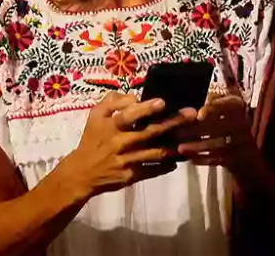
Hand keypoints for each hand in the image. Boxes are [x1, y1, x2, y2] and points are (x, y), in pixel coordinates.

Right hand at [57, 92, 196, 199]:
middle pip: (150, 132)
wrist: (82, 172)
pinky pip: (153, 170)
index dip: (145, 109)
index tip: (162, 102)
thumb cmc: (93, 139)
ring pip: (156, 152)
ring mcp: (127, 160)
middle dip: (172, 123)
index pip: (128, 115)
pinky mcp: (132, 176)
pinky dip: (166, 165)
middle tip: (192, 115)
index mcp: (110, 126)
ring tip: (191, 138)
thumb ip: (113, 101)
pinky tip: (177, 160)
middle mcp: (120, 143)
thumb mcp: (95, 115)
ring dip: (175, 145)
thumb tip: (136, 97)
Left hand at [176, 94, 256, 169]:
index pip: (228, 105)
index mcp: (238, 106)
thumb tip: (192, 102)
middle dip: (197, 131)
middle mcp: (243, 122)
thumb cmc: (226, 119)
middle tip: (178, 133)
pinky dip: (205, 159)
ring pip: (218, 145)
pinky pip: (220, 159)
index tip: (199, 115)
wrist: (247, 149)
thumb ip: (211, 101)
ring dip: (198, 146)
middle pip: (220, 127)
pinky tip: (191, 158)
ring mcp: (242, 142)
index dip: (214, 109)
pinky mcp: (239, 158)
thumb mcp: (222, 105)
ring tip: (180, 148)